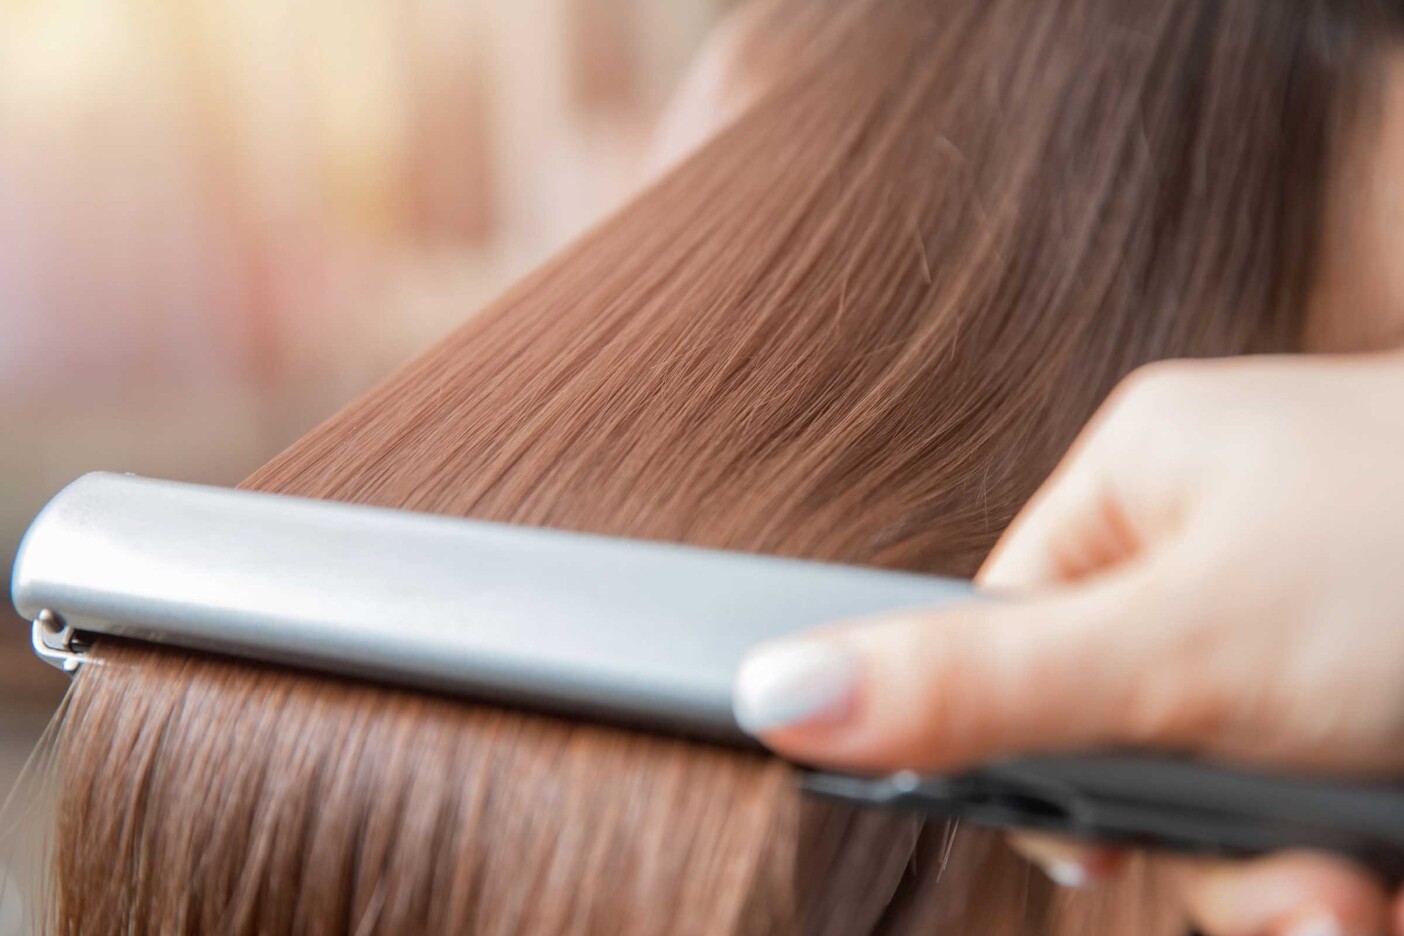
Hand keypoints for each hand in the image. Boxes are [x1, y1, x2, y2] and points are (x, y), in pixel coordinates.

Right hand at [733, 353, 1403, 935]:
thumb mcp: (1180, 647)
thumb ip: (972, 685)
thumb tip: (775, 692)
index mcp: (1143, 481)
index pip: (1011, 635)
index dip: (1041, 767)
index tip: (1105, 854)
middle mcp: (1223, 538)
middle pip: (1130, 742)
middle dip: (1209, 864)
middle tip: (1297, 911)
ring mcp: (1318, 615)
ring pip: (1240, 795)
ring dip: (1294, 893)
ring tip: (1361, 909)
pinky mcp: (1378, 686)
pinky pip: (1321, 804)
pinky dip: (1354, 871)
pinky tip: (1387, 885)